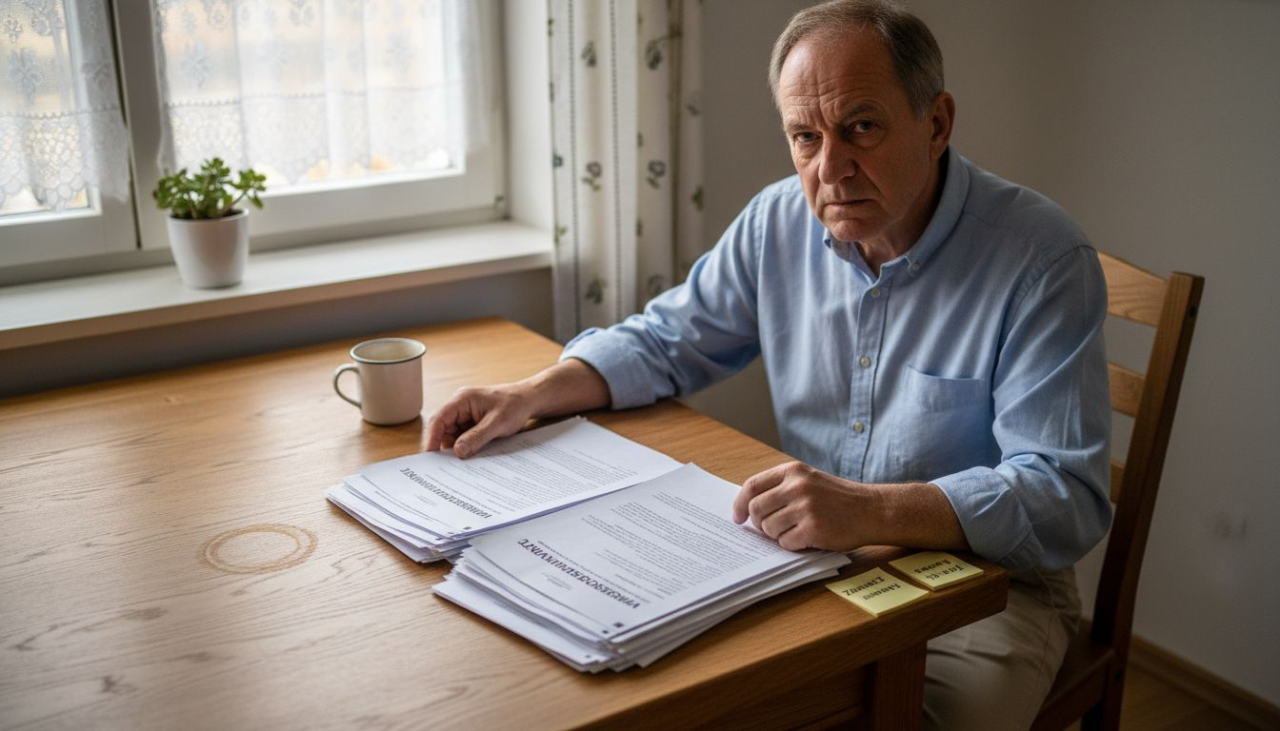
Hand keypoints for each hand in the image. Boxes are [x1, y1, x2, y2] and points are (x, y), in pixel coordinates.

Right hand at [423, 358, 611, 458]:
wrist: (530, 400)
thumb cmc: (515, 405)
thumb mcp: (497, 423)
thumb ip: (477, 437)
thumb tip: (457, 452)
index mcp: (462, 399)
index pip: (439, 419)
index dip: (432, 438)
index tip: (429, 456)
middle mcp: (460, 406)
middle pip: (442, 428)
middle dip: (442, 446)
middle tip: (441, 468)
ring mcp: (465, 415)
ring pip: (451, 435)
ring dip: (454, 449)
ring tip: (456, 466)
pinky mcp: (472, 423)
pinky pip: (462, 437)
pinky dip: (464, 447)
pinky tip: (467, 459)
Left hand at [732, 461, 879, 551]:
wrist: (871, 509)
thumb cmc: (838, 498)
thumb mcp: (809, 480)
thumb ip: (781, 488)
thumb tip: (748, 508)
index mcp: (793, 471)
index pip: (752, 486)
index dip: (740, 504)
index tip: (737, 517)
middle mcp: (797, 486)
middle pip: (756, 509)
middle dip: (759, 523)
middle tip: (768, 529)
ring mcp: (805, 507)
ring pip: (769, 528)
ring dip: (778, 535)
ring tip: (796, 530)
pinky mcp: (813, 528)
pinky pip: (786, 543)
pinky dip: (792, 545)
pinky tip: (807, 538)